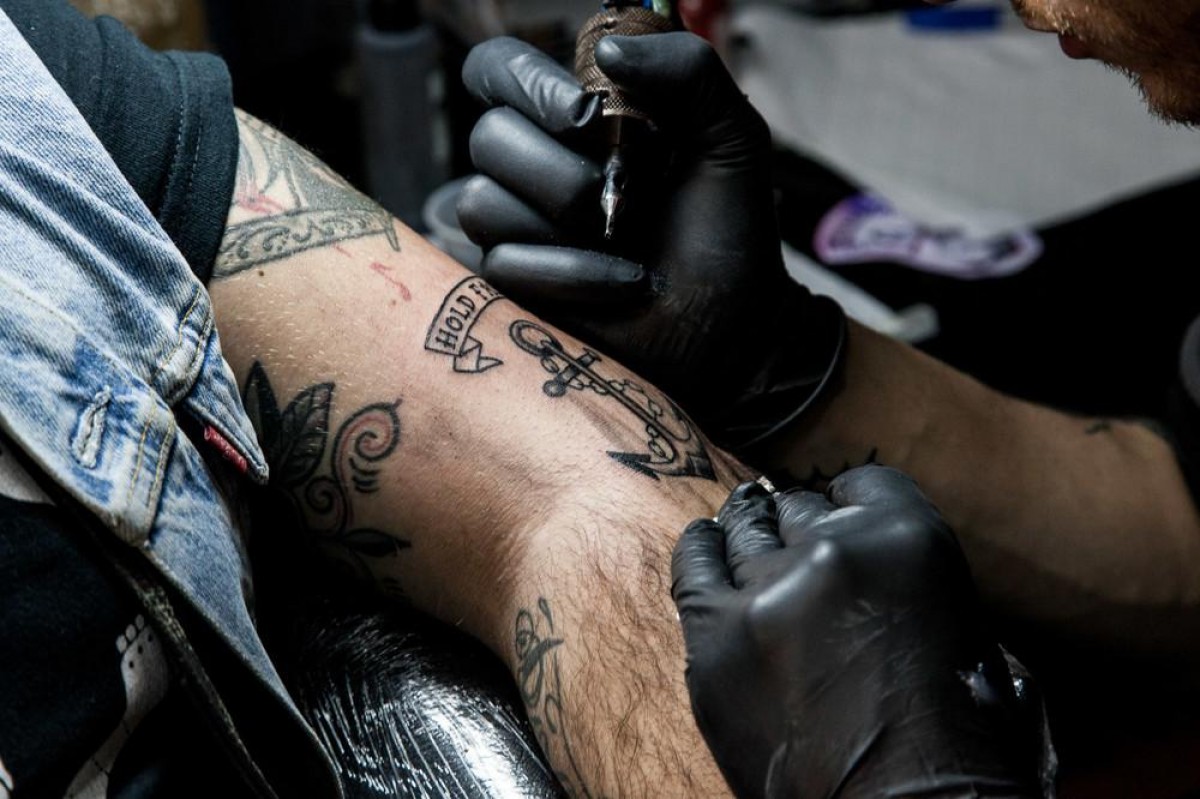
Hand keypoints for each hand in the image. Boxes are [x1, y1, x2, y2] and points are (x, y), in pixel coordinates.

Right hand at [459, 34, 844, 453]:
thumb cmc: (727, 232)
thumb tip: (610, 51)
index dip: (522, 82)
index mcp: (572, 120)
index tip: (584, 112)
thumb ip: (689, 71)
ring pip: (482, 202)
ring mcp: (519, 228)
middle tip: (620, 194)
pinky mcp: (515, 287)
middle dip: (561, 171)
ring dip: (565, 224)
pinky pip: (504, 263)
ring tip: (624, 241)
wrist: (734, 324)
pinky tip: (618, 283)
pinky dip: (572, 273)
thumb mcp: (729, 137)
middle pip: (487, 138)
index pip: (496, 71)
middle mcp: (534, 167)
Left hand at [672, 467, 1054, 798]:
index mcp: (909, 538)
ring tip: (745, 535)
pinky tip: (706, 546)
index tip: (839, 513)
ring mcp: (766, 590)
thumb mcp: (981, 645)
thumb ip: (927, 589)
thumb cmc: (962, 754)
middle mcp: (832, 548)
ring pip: (745, 529)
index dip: (850, 500)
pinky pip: (694, 564)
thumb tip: (899, 581)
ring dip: (750, 536)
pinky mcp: (715, 635)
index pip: (864, 482)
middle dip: (801, 529)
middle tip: (799, 553)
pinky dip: (701, 551)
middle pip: (799, 508)